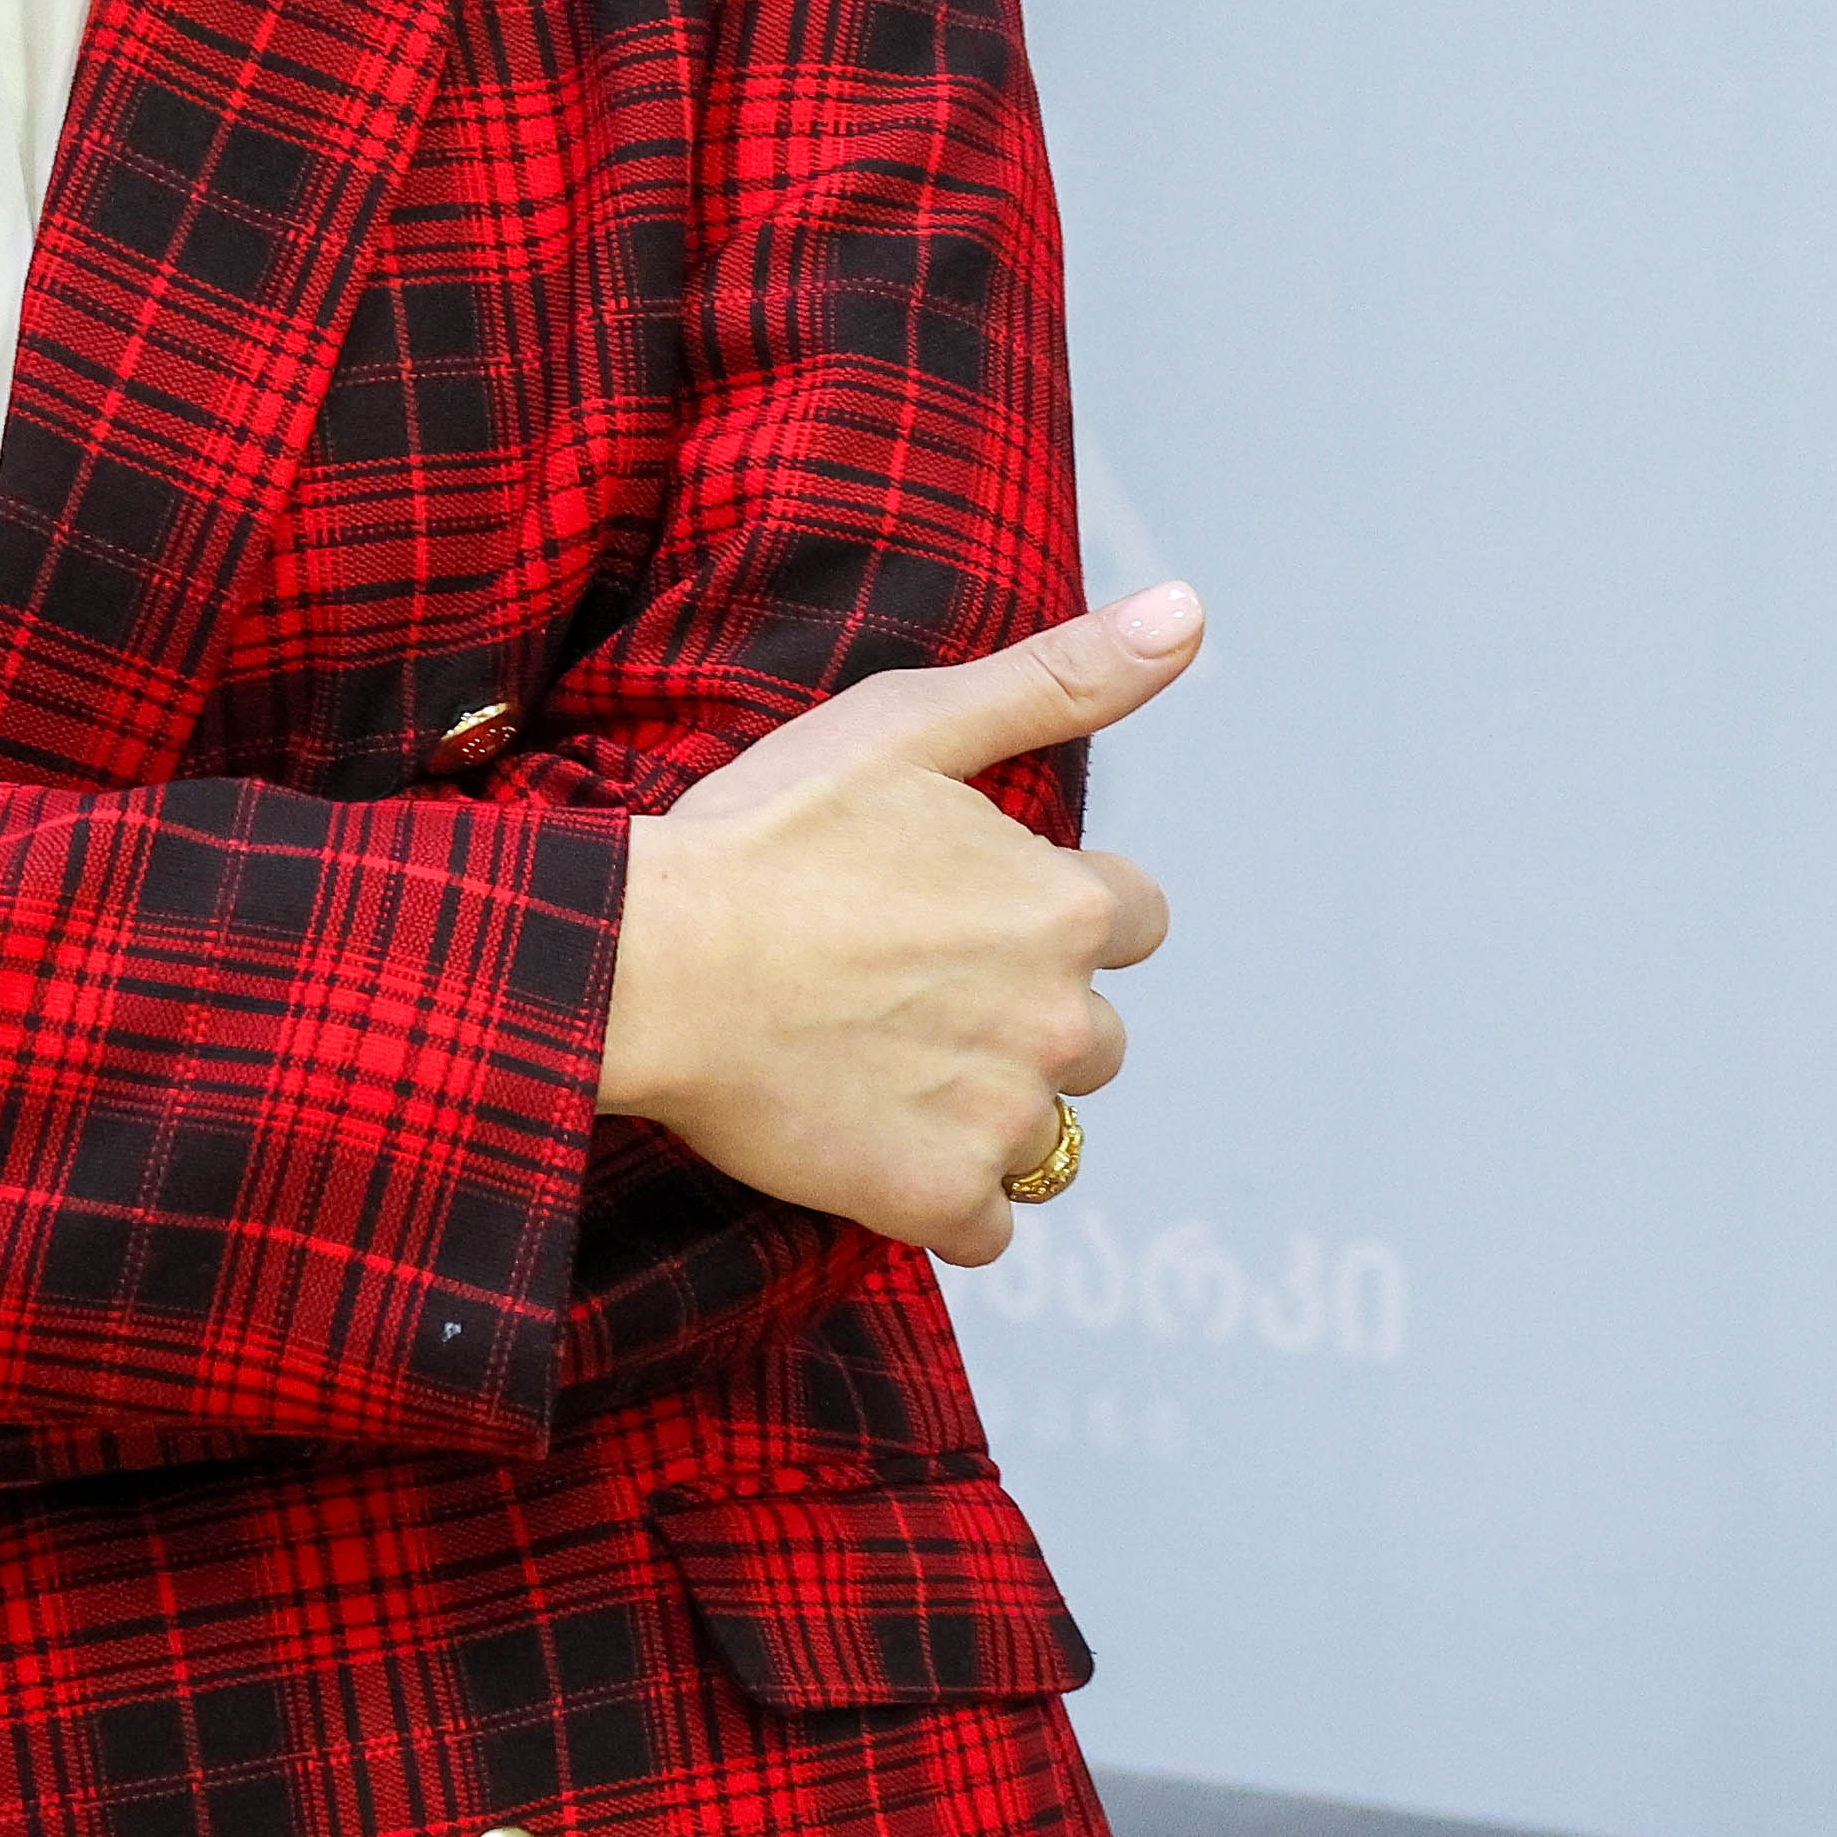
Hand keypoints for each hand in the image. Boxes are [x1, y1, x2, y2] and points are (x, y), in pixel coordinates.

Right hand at [595, 586, 1197, 1266]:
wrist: (647, 962)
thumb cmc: (767, 834)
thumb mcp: (913, 723)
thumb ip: (1062, 678)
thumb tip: (1189, 612)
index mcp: (1066, 905)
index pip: (1134, 920)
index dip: (1055, 913)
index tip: (967, 911)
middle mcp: (1061, 1019)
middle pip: (1092, 1037)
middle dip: (1024, 1018)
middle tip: (907, 990)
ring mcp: (1003, 1118)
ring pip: (1042, 1131)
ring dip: (986, 1108)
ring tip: (881, 1064)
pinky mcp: (937, 1199)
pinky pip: (986, 1224)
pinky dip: (943, 1196)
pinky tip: (870, 1140)